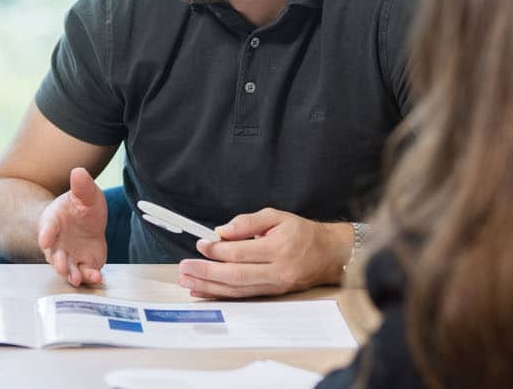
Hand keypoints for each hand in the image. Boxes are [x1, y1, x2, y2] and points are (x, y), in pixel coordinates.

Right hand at [36, 167, 106, 286]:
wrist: (86, 222)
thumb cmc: (80, 207)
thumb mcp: (85, 194)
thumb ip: (82, 186)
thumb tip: (79, 171)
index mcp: (53, 221)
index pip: (47, 227)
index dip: (46, 234)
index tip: (45, 239)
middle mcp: (57, 242)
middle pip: (54, 253)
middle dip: (57, 261)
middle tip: (60, 266)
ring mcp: (69, 255)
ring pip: (67, 267)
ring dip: (70, 274)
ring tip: (75, 278)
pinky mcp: (83, 264)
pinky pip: (84, 273)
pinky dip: (89, 277)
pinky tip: (96, 277)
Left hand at [177, 208, 351, 298]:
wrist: (328, 254)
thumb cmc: (301, 233)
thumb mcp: (276, 216)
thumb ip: (247, 222)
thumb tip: (222, 231)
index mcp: (278, 248)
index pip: (240, 252)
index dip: (217, 250)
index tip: (201, 244)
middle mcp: (276, 271)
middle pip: (235, 275)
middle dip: (206, 272)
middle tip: (184, 267)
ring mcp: (274, 286)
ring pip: (236, 289)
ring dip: (208, 286)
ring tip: (187, 280)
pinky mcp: (271, 294)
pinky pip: (242, 295)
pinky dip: (220, 294)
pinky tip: (203, 290)